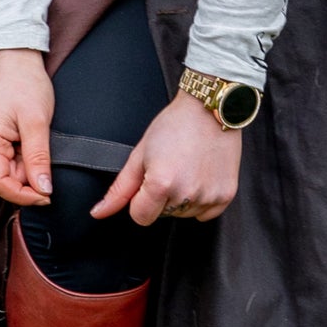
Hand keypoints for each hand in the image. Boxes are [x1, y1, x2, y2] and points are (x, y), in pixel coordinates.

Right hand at [0, 48, 54, 205]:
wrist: (17, 61)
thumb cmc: (26, 85)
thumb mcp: (37, 122)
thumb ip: (38, 158)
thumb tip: (44, 191)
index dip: (23, 196)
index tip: (48, 196)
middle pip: (4, 181)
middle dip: (28, 180)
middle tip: (50, 164)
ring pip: (8, 172)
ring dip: (28, 168)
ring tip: (40, 143)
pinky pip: (9, 161)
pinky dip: (25, 159)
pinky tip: (33, 143)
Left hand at [91, 92, 242, 227]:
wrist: (209, 108)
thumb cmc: (173, 125)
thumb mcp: (140, 154)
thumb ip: (119, 189)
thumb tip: (99, 213)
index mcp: (160, 184)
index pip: (140, 217)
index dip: (140, 200)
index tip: (149, 180)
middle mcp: (186, 194)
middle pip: (163, 216)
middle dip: (162, 198)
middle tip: (171, 167)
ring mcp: (208, 196)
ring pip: (184, 214)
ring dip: (182, 199)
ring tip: (187, 168)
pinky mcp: (226, 195)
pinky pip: (206, 214)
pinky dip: (201, 200)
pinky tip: (201, 176)